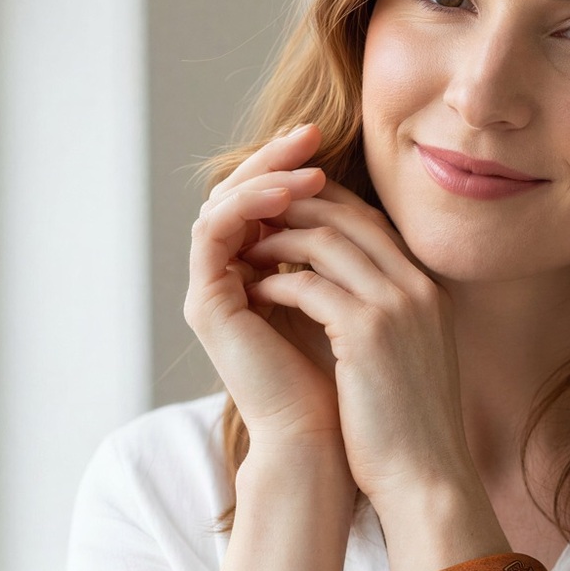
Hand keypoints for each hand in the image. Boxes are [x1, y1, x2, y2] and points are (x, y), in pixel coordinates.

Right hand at [184, 125, 346, 454]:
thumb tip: (363, 205)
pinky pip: (215, 232)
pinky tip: (288, 192)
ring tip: (309, 165)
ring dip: (266, 177)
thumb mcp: (354, 295)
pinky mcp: (207, 303)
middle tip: (312, 132)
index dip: (295, 170)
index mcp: (263, 276)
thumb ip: (344, 254)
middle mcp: (233, 279)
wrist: (332, 438)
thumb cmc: (352, 375)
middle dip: (276, 160)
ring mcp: (215, 291)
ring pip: (224, 206)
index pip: (269, 205)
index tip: (332, 145)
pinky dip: (249, 205)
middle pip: (241, 197)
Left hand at [241, 175, 475, 511]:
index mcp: (429, 290)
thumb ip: (390, 316)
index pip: (375, 222)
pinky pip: (308, 284)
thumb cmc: (410, 427)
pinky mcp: (368, 332)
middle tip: (257, 218)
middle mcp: (419, 287)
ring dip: (280, 240)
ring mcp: (398, 305)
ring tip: (247, 250)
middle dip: (298, 209)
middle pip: (351, 217)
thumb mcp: (410, 356)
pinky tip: (255, 292)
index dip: (328, 209)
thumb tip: (345, 295)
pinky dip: (276, 282)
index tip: (289, 214)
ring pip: (327, 241)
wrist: (429, 478)